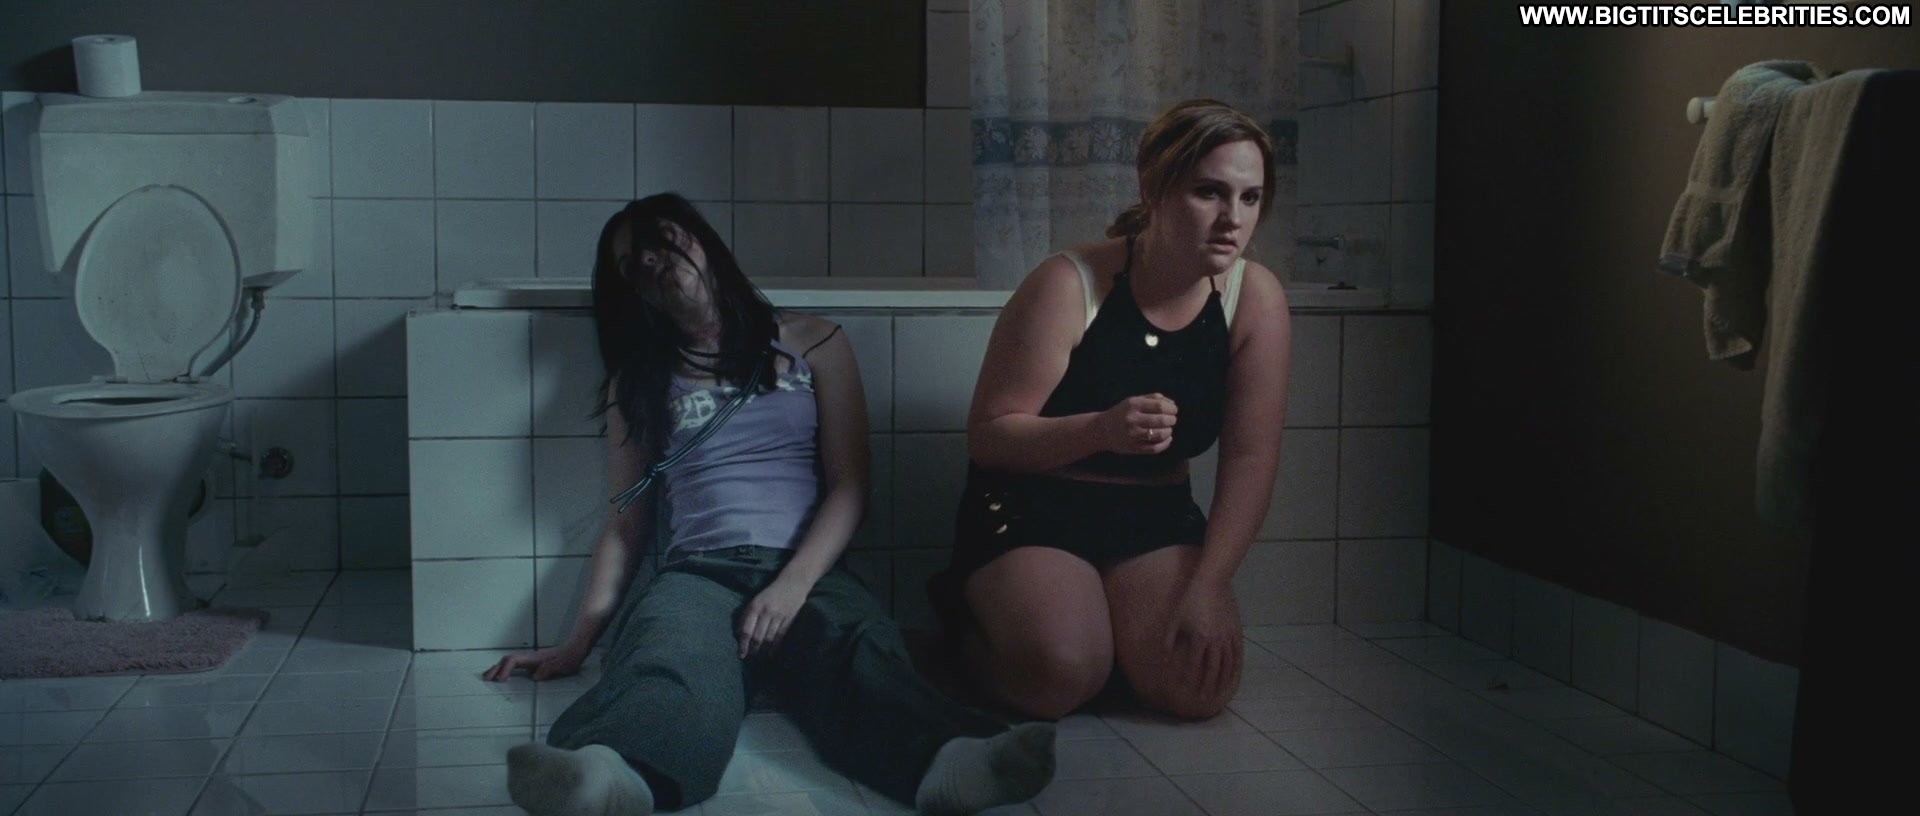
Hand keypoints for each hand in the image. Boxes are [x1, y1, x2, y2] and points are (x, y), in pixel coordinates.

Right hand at [482, 642, 588, 681]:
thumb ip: (550, 669)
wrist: (576, 647)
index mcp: (534, 658)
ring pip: (510, 662)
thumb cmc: (570, 656)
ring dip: (498, 668)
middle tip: (485, 679)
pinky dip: (505, 669)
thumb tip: (536, 676)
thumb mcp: (563, 665)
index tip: (500, 680)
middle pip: (507, 661)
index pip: (513, 661)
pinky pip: (515, 665)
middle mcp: (530, 658)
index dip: (505, 670)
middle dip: (495, 669)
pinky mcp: (533, 663)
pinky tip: (504, 675)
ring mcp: (531, 659)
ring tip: (488, 677)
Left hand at [739, 576, 810, 658]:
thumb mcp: (756, 600)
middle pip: (758, 636)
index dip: (743, 644)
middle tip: (750, 657)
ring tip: (759, 657)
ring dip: (763, 650)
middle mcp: (767, 612)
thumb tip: (739, 634)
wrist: (794, 582)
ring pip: (769, 638)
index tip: (740, 654)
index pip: (747, 629)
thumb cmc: (771, 592)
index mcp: (756, 606)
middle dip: (752, 649)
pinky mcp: (790, 619)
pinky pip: (780, 636)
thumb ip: (746, 615)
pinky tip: (771, 653)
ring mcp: (779, 616)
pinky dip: (775, 647)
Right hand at [1101, 393, 1177, 454]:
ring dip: (1169, 431)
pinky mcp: (1133, 448)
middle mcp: (1132, 420)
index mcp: (1133, 405)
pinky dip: (1165, 444)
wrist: (1101, 430)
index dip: (1171, 409)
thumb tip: (1172, 403)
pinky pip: (1154, 448)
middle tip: (1172, 420)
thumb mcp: (1133, 400)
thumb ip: (1152, 398)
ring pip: (1159, 435)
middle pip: (1161, 420)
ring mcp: (1133, 435)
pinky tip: (1167, 439)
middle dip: (1172, 420)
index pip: (1159, 406)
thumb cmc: (1121, 413)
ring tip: (1169, 429)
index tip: (1174, 410)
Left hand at [1162, 578, 1242, 703]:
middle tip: (1204, 701)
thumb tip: (1164, 662)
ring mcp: (1227, 636)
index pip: (1195, 665)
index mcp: (1199, 638)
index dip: (1191, 680)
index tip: (1187, 692)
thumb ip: (1168, 642)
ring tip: (1219, 693)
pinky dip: (1234, 668)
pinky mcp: (1235, 631)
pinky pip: (1236, 654)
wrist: (1211, 582)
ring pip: (1227, 664)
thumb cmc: (1189, 600)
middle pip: (1212, 669)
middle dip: (1207, 686)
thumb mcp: (1174, 620)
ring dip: (1222, 681)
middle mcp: (1215, 640)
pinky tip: (1231, 676)